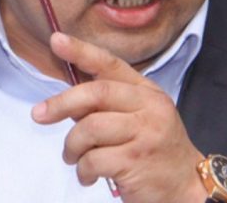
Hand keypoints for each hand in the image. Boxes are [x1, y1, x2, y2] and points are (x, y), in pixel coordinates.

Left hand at [31, 33, 207, 202]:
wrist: (187, 187)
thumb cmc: (154, 149)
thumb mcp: (140, 118)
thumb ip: (108, 104)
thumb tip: (67, 101)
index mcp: (147, 92)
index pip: (110, 64)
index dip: (81, 51)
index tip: (56, 40)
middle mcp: (149, 107)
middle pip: (96, 93)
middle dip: (61, 103)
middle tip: (39, 115)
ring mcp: (145, 134)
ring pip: (89, 128)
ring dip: (72, 146)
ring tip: (73, 157)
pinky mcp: (136, 162)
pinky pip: (93, 159)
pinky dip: (82, 169)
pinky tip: (88, 175)